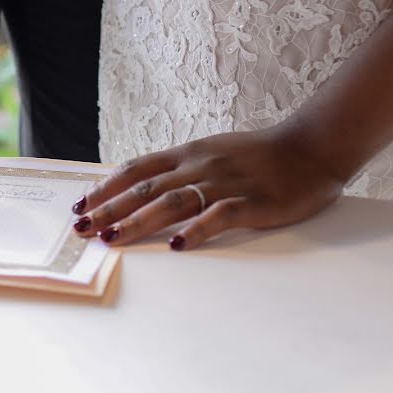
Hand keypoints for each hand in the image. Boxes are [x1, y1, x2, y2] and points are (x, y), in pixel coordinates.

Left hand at [71, 129, 344, 249]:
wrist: (311, 147)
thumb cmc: (259, 154)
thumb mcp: (210, 152)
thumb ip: (179, 169)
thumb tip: (141, 188)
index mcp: (188, 154)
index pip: (136, 169)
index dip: (106, 187)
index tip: (81, 204)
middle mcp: (199, 166)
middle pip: (145, 188)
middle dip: (109, 209)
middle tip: (81, 228)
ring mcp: (225, 183)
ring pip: (173, 202)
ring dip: (139, 221)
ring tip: (113, 238)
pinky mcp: (253, 202)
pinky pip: (220, 215)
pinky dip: (198, 229)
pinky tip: (179, 245)